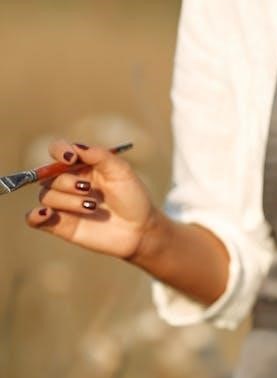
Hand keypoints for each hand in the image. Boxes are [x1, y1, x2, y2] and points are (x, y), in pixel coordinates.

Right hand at [25, 140, 156, 259]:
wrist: (140, 229)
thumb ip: (100, 156)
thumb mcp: (121, 172)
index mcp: (82, 166)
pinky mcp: (60, 224)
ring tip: (92, 207)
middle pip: (48, 175)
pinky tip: (47, 214)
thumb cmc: (133, 197)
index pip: (58, 150)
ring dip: (68, 201)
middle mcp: (68, 183)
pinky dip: (35, 215)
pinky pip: (34, 218)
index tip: (71, 158)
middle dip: (67, 182)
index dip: (59, 150)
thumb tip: (76, 148)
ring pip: (46, 196)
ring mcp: (63, 204)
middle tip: (89, 190)